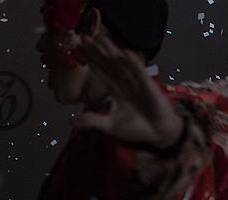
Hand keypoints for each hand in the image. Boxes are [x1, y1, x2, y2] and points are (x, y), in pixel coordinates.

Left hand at [73, 33, 183, 147]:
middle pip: (107, 63)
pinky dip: (133, 63)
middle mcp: (124, 82)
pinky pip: (140, 73)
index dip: (88, 59)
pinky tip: (125, 53)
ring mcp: (136, 82)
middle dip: (96, 51)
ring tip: (100, 38)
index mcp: (114, 89)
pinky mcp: (148, 86)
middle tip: (83, 37)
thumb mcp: (110, 125)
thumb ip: (92, 120)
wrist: (158, 133)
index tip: (76, 48)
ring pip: (121, 64)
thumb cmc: (136, 127)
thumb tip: (69, 121)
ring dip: (112, 52)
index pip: (99, 71)